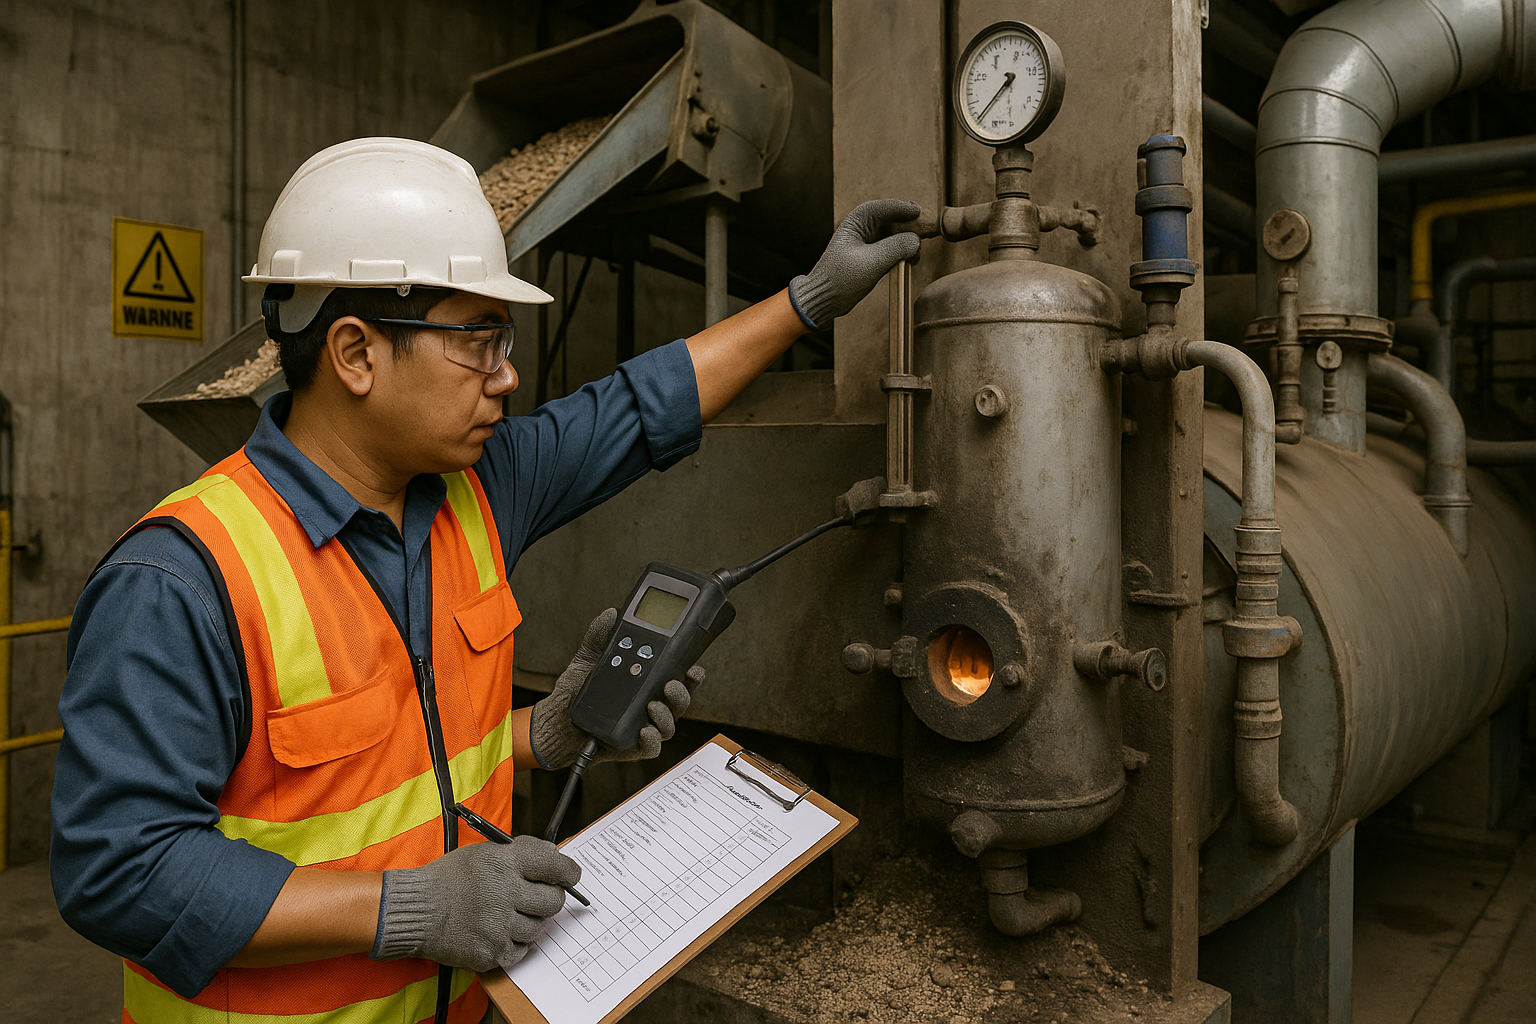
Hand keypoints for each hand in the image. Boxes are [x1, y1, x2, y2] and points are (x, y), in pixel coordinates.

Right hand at [371, 836, 580, 972]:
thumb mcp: (484, 852)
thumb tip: (553, 854)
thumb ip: (520, 852)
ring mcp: (499, 926)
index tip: (570, 876)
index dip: (568, 872)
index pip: (555, 865)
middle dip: (551, 898)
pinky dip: (516, 943)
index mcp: (505, 863)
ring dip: (531, 922)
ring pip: (539, 928)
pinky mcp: (491, 952)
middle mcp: (506, 893)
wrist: (415, 910)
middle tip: (539, 897)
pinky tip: (501, 932)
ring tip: (511, 915)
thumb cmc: (449, 879)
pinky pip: (521, 951)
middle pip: (553, 901)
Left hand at [530, 608, 705, 769]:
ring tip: (652, 705)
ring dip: (666, 715)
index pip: (679, 678)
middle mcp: (652, 706)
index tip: (693, 667)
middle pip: (681, 702)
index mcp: (648, 684)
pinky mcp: (633, 747)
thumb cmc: (577, 692)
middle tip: (670, 685)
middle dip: (682, 693)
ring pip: (670, 725)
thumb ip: (600, 636)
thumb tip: (610, 614)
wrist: (557, 721)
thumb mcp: (589, 659)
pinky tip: (645, 731)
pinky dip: (652, 741)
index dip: (692, 675)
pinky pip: (652, 748)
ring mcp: (645, 727)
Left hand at [787, 198, 921, 329]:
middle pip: (891, 218)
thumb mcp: (870, 263)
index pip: (881, 208)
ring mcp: (867, 242)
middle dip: (910, 224)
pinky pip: (893, 247)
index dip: (902, 208)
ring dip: (908, 239)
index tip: (919, 212)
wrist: (825, 299)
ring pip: (894, 233)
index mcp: (855, 222)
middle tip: (928, 229)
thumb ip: (895, 248)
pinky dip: (903, 251)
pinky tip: (912, 260)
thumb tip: (916, 240)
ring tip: (919, 249)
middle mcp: (861, 228)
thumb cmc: (840, 279)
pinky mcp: (872, 256)